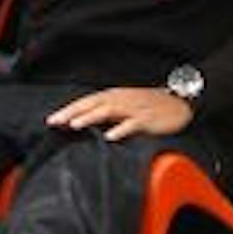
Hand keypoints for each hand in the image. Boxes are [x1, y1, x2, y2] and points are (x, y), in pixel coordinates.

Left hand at [47, 87, 193, 141]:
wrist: (181, 102)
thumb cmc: (152, 106)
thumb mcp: (127, 106)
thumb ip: (108, 113)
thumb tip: (85, 123)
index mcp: (115, 96)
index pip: (87, 102)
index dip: (69, 110)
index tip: (51, 120)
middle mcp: (122, 99)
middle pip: (92, 104)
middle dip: (72, 113)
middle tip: (53, 122)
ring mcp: (134, 108)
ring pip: (108, 110)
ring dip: (90, 117)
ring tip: (75, 125)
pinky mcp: (147, 118)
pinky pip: (132, 124)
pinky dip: (120, 129)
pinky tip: (109, 137)